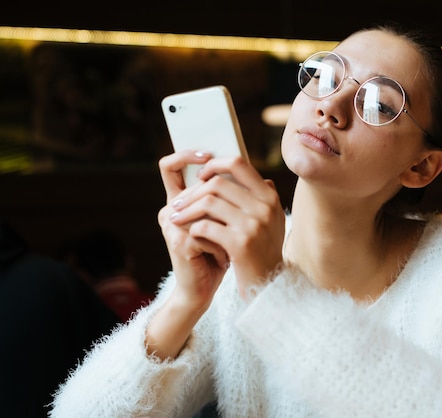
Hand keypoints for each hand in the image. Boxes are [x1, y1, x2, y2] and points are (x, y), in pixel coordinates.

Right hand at [158, 150, 228, 308]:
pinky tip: (226, 257)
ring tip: (234, 245)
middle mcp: (171, 210)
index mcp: (182, 201)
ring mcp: (173, 226)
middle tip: (241, 222)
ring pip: (207, 208)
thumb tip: (267, 181)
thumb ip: (239, 201)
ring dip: (226, 228)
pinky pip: (210, 231)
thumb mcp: (230, 222)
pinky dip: (223, 245)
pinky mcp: (179, 243)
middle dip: (225, 205)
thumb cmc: (220, 252)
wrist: (205, 286)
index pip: (170, 166)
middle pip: (195, 187)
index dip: (185, 154)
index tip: (210, 155)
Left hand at [166, 154, 285, 299]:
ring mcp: (254, 225)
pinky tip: (191, 234)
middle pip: (218, 183)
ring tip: (176, 218)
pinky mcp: (240, 244)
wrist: (269, 285)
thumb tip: (238, 169)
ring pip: (209, 202)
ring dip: (187, 210)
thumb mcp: (270, 220)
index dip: (215, 165)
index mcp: (269, 197)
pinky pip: (206, 226)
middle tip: (178, 203)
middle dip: (192, 192)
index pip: (238, 164)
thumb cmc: (263, 251)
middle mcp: (264, 207)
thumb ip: (258, 195)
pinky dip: (194, 229)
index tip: (201, 176)